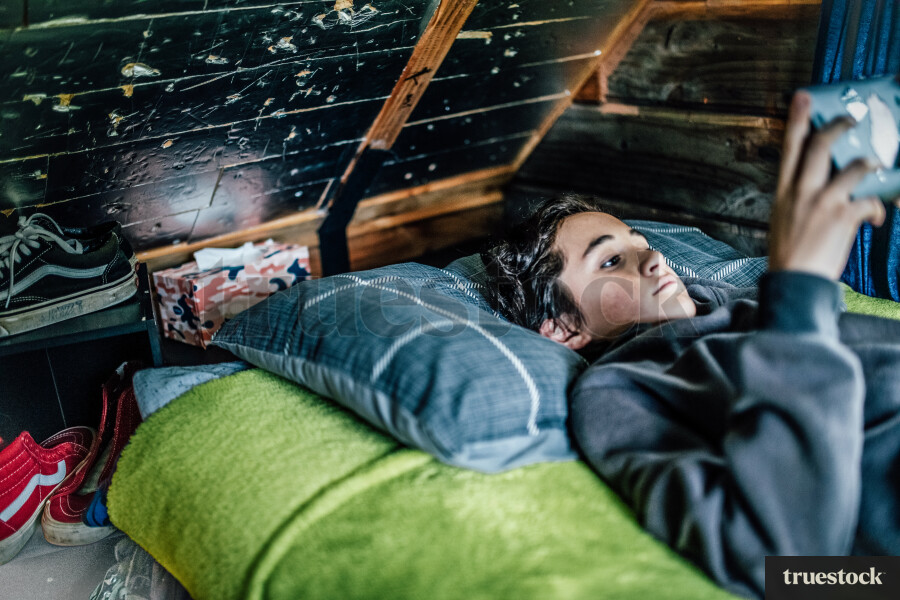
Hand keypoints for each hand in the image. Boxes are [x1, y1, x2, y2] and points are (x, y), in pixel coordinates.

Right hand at [768, 91, 892, 279]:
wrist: (794, 283)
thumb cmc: (789, 256)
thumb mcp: (784, 220)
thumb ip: (800, 198)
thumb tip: (823, 187)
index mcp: (784, 192)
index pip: (789, 149)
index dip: (797, 120)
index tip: (803, 97)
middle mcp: (802, 192)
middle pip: (821, 146)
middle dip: (839, 126)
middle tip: (851, 118)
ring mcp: (823, 202)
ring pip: (855, 167)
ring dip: (870, 165)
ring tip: (877, 164)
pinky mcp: (842, 217)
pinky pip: (870, 200)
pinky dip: (877, 208)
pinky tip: (875, 218)